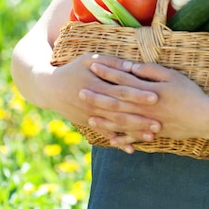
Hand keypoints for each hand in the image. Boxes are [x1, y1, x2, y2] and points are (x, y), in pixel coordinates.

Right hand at [47, 54, 161, 152]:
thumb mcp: (89, 59)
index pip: (120, 90)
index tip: (156, 97)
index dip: (137, 94)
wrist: (50, 88)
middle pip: (120, 111)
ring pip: (115, 125)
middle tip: (159, 122)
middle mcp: (93, 102)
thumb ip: (111, 62)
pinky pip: (105, 134)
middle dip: (140, 118)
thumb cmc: (73, 69)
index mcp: (96, 84)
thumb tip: (133, 66)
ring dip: (133, 132)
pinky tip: (132, 149)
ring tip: (152, 136)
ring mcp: (90, 115)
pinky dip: (118, 142)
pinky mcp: (88, 123)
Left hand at [87, 59, 208, 149]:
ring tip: (89, 116)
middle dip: (97, 96)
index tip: (93, 65)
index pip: (122, 79)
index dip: (107, 72)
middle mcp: (143, 107)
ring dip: (104, 119)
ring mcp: (147, 122)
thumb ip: (150, 71)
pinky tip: (110, 140)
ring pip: (121, 122)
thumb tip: (131, 67)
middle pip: (116, 101)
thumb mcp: (172, 76)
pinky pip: (134, 137)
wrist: (204, 118)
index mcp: (147, 90)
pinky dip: (122, 139)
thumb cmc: (190, 93)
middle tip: (80, 92)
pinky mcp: (153, 133)